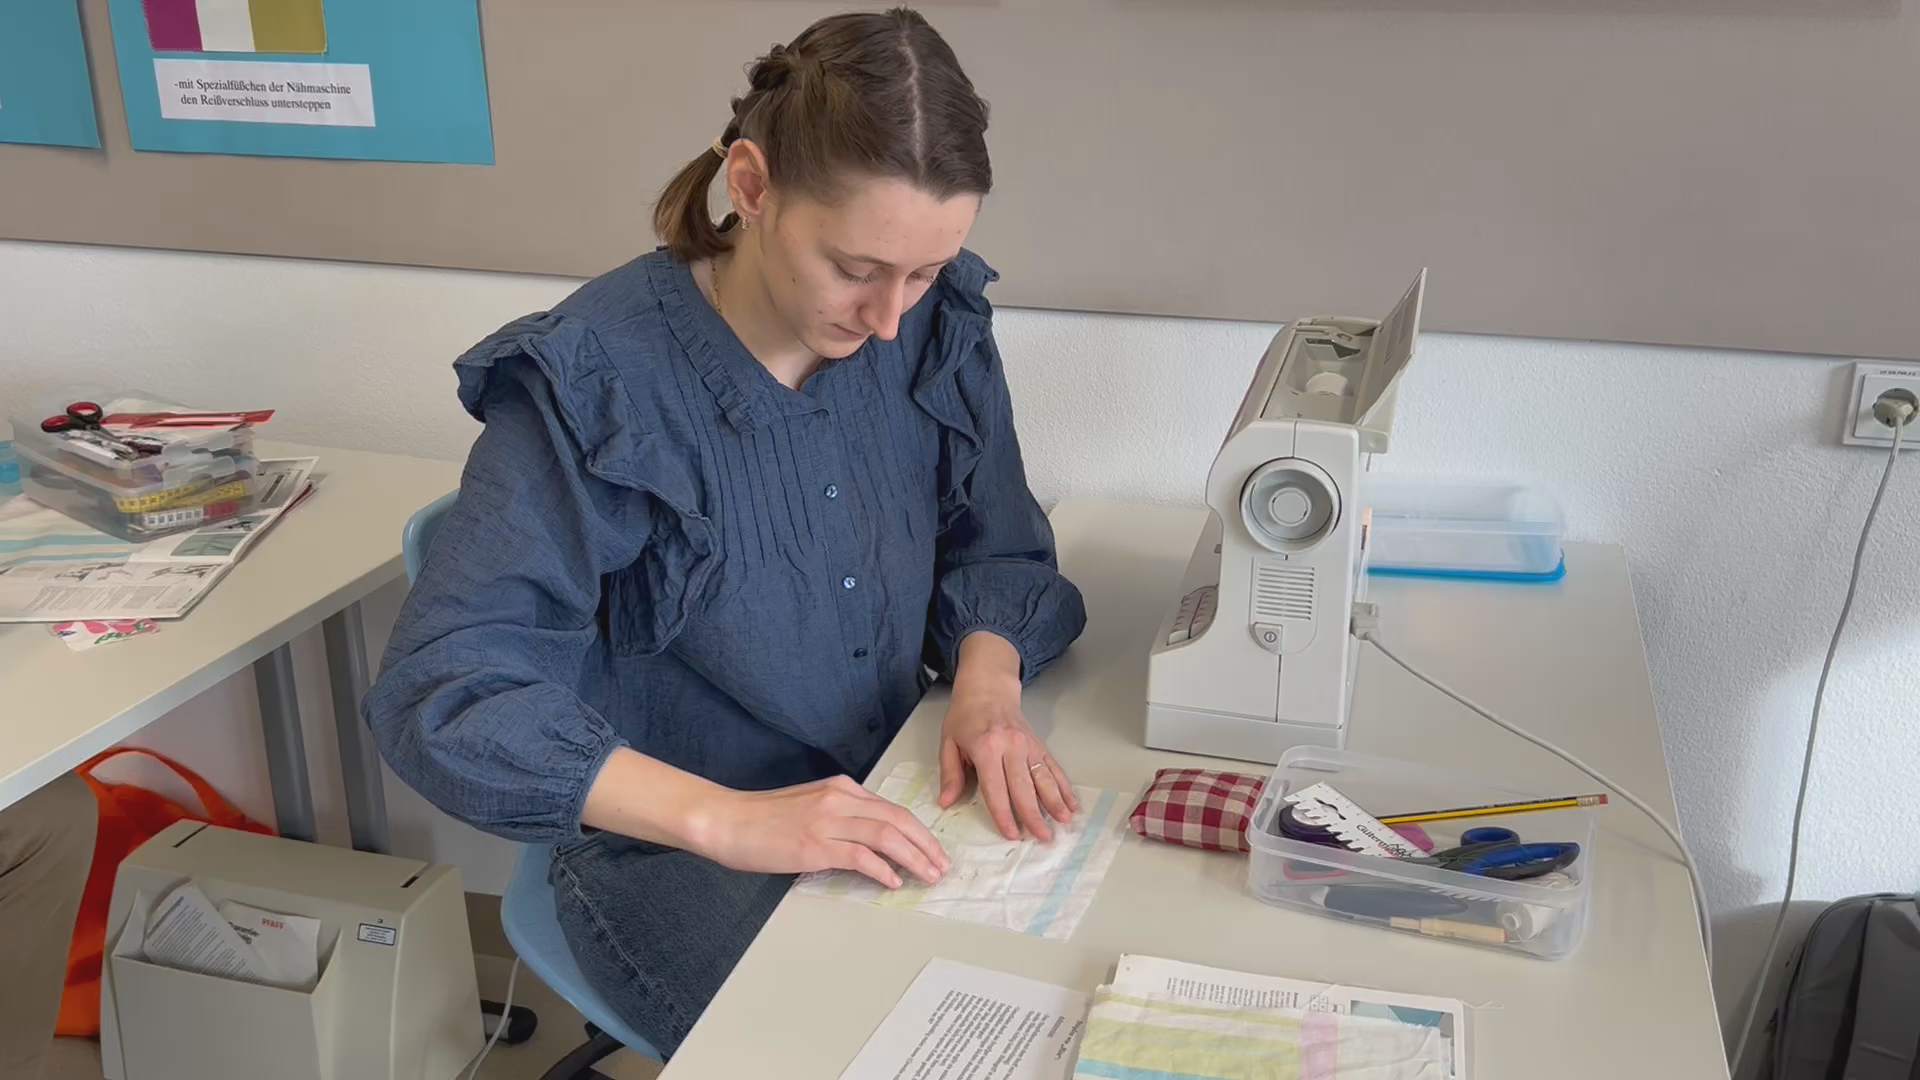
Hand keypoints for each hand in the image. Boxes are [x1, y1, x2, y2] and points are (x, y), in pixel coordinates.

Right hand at [691, 775, 949, 889]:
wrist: (725, 820)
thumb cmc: (762, 818)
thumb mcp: (810, 805)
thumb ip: (840, 816)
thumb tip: (870, 841)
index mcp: (841, 789)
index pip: (892, 808)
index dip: (919, 831)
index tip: (933, 850)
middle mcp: (840, 799)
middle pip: (898, 819)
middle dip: (926, 844)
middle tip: (942, 866)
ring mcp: (827, 821)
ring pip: (886, 835)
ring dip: (914, 857)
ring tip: (928, 875)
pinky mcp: (815, 845)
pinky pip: (861, 855)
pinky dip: (883, 869)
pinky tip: (894, 881)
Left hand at [938, 633, 1077, 840]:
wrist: (988, 688)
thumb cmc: (965, 716)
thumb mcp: (948, 742)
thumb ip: (950, 774)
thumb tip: (946, 802)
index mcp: (985, 748)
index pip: (995, 787)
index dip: (1004, 813)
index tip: (1012, 834)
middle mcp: (1010, 747)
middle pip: (1023, 787)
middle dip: (1034, 814)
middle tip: (1043, 837)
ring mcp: (1028, 745)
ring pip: (1044, 778)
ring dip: (1055, 801)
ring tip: (1064, 822)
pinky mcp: (1039, 745)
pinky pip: (1053, 767)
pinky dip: (1064, 786)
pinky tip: (1071, 802)